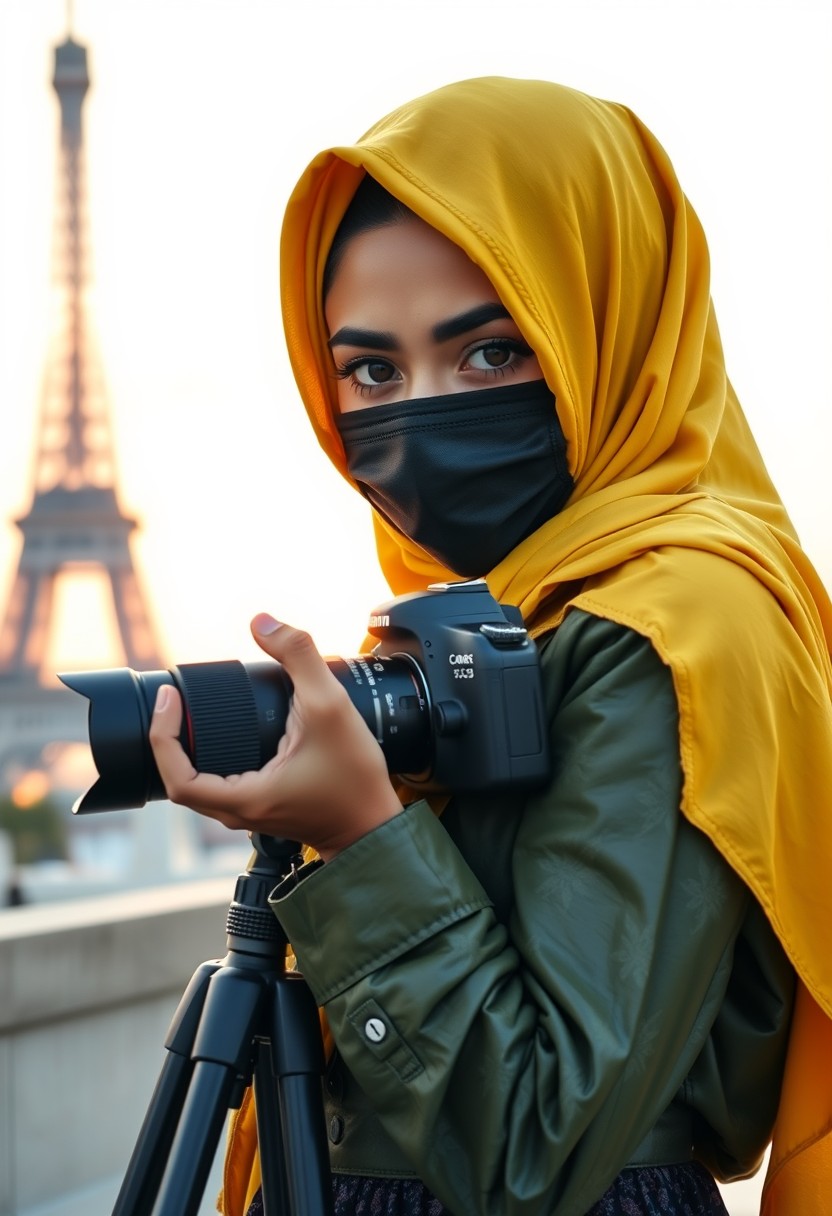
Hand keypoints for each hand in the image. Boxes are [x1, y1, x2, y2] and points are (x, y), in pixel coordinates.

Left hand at [148, 614, 402, 859]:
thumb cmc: (356, 780)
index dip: (164, 735)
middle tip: (174, 701)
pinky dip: (213, 760)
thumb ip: (298, 656)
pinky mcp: (265, 807)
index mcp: (245, 798)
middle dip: (171, 739)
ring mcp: (251, 813)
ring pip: (200, 786)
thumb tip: (263, 622)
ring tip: (190, 713)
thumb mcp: (330, 705)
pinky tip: (229, 733)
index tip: (170, 700)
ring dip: (189, 752)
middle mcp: (241, 812)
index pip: (177, 777)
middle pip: (181, 780)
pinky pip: (222, 786)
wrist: (378, 825)